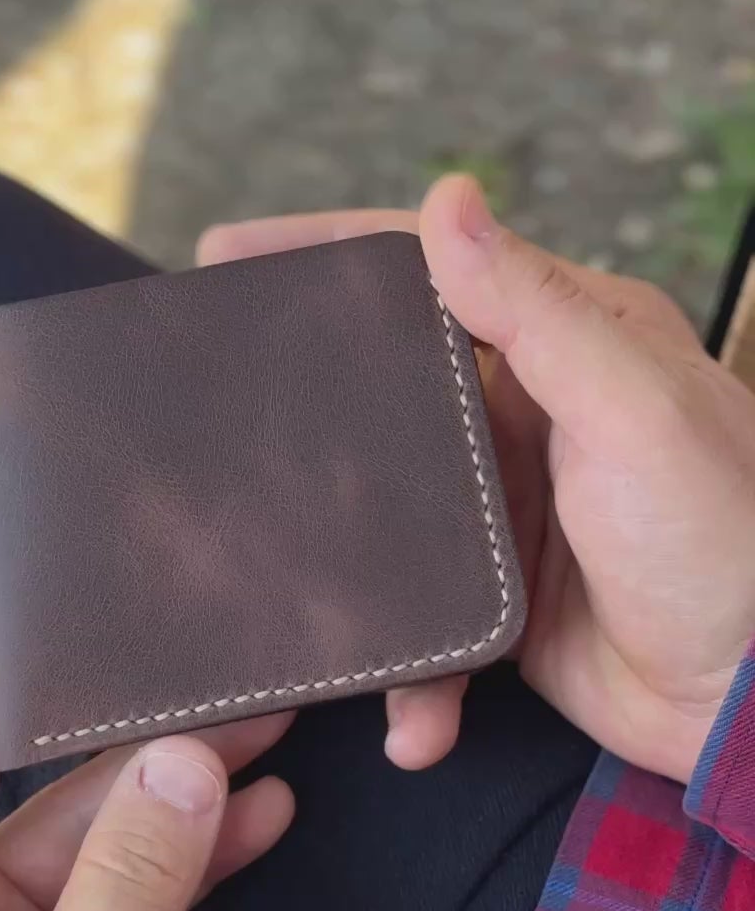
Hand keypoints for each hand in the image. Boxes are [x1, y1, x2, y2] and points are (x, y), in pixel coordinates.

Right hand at [199, 179, 754, 783]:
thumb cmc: (727, 540)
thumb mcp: (633, 409)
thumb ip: (537, 311)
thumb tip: (448, 195)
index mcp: (571, 338)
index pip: (431, 269)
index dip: (326, 253)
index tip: (224, 254)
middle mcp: (536, 411)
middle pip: (389, 385)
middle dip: (305, 404)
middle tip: (207, 406)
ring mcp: (514, 508)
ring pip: (387, 510)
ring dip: (344, 562)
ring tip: (281, 587)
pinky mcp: (504, 600)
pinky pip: (424, 618)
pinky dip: (412, 671)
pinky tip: (413, 715)